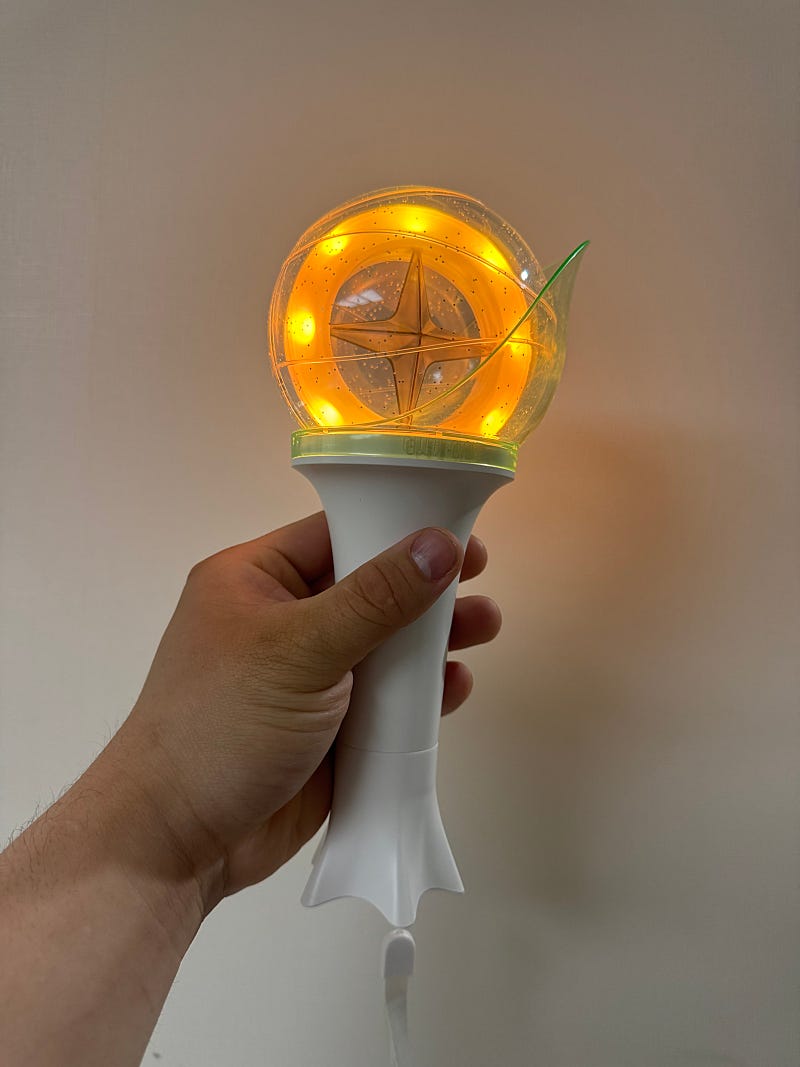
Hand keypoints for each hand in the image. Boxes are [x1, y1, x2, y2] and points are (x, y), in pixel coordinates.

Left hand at [109, 512, 500, 913]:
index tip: (456, 529)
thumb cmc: (223, 724)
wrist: (178, 843)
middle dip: (426, 586)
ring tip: (484, 627)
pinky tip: (455, 686)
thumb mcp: (299, 649)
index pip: (336, 533)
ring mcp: (310, 678)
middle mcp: (284, 621)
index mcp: (256, 580)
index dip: (397, 527)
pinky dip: (421, 693)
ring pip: (384, 645)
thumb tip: (440, 544)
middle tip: (481, 578)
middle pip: (370, 588)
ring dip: (433, 639)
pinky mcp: (332, 728)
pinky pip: (387, 699)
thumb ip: (375, 598)